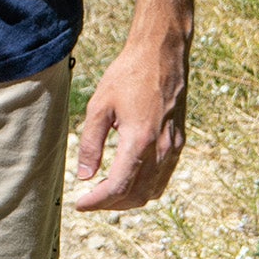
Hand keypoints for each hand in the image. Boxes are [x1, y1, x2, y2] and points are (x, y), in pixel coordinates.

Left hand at [72, 28, 188, 211]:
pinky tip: (129, 179)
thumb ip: (91, 143)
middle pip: (136, 195)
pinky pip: (163, 177)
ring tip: (106, 192)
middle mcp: (161, 148)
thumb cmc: (128, 75)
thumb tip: (84, 176)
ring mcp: (173, 147)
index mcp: (139, 140)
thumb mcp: (99, 106)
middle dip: (111, 204)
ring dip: (129, 199)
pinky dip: (145, 187)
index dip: (97, 201)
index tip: (80, 203)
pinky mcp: (179, 142)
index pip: (118, 186)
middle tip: (90, 199)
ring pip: (152, 191)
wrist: (162, 54)